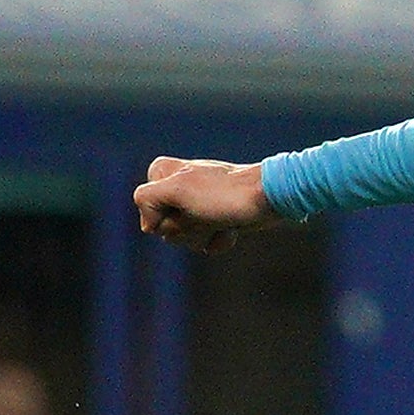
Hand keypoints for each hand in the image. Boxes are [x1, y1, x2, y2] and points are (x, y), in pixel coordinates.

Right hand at [132, 158, 274, 254]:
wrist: (269, 198)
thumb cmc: (224, 194)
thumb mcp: (177, 190)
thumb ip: (148, 198)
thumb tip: (149, 226)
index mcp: (165, 172)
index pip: (144, 206)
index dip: (163, 214)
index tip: (184, 203)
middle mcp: (178, 187)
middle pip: (164, 227)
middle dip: (187, 227)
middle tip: (206, 212)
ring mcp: (198, 205)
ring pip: (184, 237)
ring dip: (205, 233)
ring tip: (221, 218)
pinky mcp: (216, 219)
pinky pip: (204, 242)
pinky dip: (219, 240)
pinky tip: (231, 228)